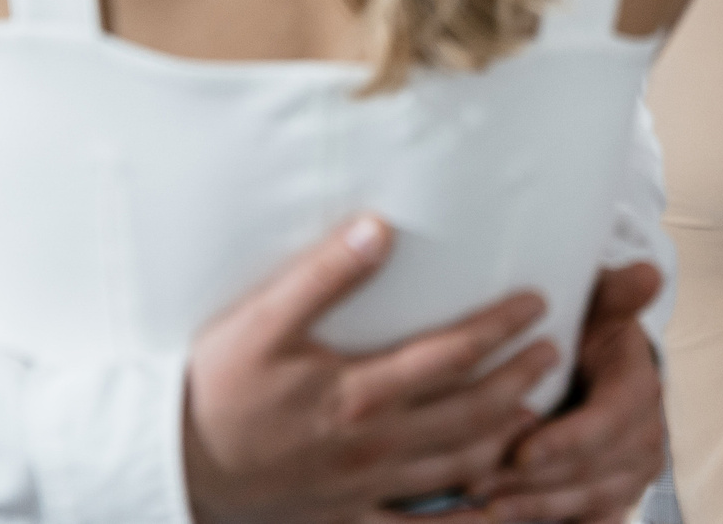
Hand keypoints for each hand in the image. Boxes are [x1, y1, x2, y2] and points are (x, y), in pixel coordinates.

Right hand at [182, 215, 558, 523]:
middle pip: (471, 413)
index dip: (501, 327)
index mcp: (356, 393)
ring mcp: (363, 491)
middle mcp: (371, 447)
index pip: (452, 354)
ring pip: (457, 471)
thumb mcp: (260, 321)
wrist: (169, 464)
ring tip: (537, 416)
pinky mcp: (348, 523)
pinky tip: (499, 515)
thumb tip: (379, 228)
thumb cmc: (212, 386)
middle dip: (520, 381)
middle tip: (553, 352)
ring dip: (506, 442)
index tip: (537, 303)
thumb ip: (323, 275)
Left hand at [472, 264, 666, 522]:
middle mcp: (646, 436)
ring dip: (537, 508)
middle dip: (535, 482)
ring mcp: (633, 474)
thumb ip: (616, 292)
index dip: (567, 441)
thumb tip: (649, 272)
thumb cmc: (587, 330)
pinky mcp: (616, 499)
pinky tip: (513, 523)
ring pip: (588, 502)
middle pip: (592, 471)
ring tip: (485, 507)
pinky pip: (592, 521)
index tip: (520, 450)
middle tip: (477, 484)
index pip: (608, 422)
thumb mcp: (599, 305)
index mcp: (641, 387)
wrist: (597, 365)